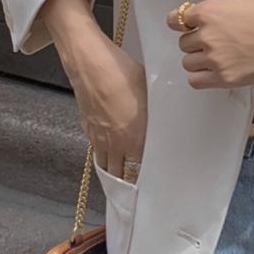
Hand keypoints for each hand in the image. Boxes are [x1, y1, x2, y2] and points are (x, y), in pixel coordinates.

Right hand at [63, 29, 147, 179]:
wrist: (91, 65)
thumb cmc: (123, 74)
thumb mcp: (149, 92)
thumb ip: (156, 111)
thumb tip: (165, 117)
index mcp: (135, 137)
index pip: (144, 167)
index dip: (150, 174)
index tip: (158, 178)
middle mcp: (116, 143)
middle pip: (123, 174)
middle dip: (130, 182)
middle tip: (139, 189)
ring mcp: (99, 138)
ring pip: (107, 166)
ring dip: (115, 174)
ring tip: (123, 182)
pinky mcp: (88, 129)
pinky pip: (96, 152)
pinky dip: (103, 158)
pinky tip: (110, 156)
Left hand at [165, 0, 253, 89]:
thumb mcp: (245, 0)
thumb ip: (223, 8)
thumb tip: (213, 15)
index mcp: (209, 12)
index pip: (176, 19)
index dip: (182, 22)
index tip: (187, 25)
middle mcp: (207, 36)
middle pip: (184, 43)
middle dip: (196, 41)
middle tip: (215, 41)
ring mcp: (215, 59)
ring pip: (188, 62)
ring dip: (199, 59)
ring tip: (218, 57)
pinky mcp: (225, 79)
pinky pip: (196, 81)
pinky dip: (202, 76)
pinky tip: (215, 71)